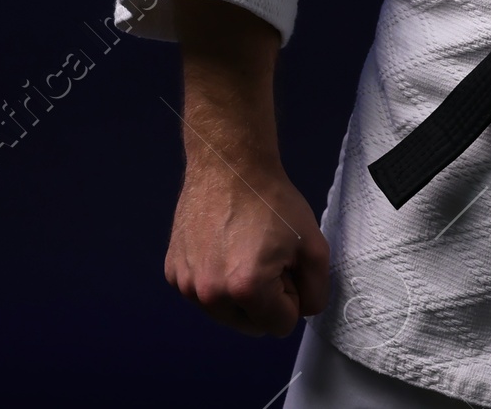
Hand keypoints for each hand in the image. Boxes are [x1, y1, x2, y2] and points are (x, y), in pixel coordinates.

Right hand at [165, 152, 329, 335]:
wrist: (229, 165)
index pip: (281, 325)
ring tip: (243, 249)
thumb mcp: (314, 244)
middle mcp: (210, 295)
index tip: (286, 263)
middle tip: (267, 257)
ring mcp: (186, 285)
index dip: (291, 294)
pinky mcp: (172, 272)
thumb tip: (304, 311)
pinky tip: (221, 246)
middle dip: (265, 299)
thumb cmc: (272, 200)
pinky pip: (202, 293)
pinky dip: (215, 279)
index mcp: (246, 290)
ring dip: (238, 293)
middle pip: (251, 324)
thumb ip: (317, 289)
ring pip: (225, 312)